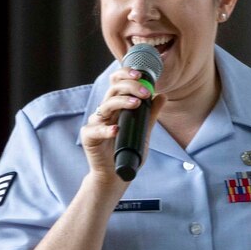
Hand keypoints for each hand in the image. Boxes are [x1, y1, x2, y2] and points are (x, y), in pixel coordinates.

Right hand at [78, 65, 165, 197]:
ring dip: (121, 102)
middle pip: (113, 89)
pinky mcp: (88, 136)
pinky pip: (95, 130)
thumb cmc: (127, 151)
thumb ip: (151, 114)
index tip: (141, 75)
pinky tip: (116, 130)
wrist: (116, 174)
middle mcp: (104, 111)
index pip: (117, 83)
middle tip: (145, 92)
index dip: (126, 75)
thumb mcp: (143, 130)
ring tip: (136, 104)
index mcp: (116, 106)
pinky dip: (106, 129)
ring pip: (106, 105)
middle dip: (130, 86)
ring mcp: (95, 123)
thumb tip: (161, 95)